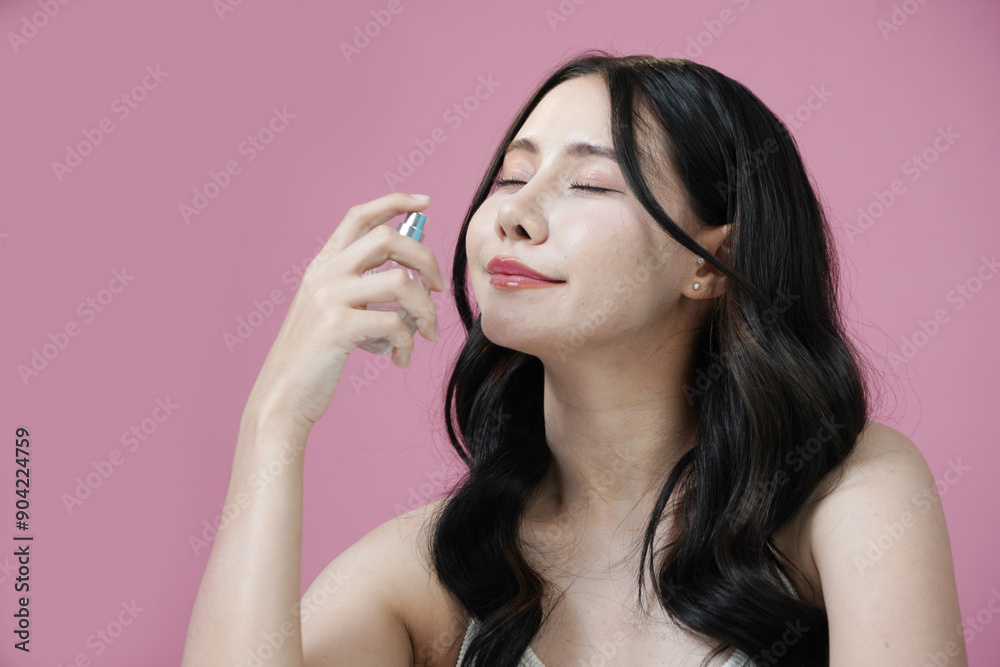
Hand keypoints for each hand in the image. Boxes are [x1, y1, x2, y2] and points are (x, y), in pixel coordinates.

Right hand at [242, 192, 449, 437]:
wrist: (281, 400)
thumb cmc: (314, 361)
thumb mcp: (330, 313)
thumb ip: (360, 290)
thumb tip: (412, 279)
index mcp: (322, 266)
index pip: (360, 216)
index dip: (395, 202)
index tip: (425, 202)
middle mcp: (323, 274)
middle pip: (388, 238)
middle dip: (426, 259)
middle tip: (439, 289)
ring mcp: (328, 298)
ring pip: (400, 281)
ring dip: (425, 310)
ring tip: (427, 334)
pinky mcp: (337, 327)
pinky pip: (395, 323)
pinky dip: (408, 342)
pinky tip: (400, 360)